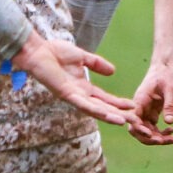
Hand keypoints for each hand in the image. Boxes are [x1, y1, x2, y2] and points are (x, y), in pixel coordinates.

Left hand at [10, 36, 137, 128]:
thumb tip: (113, 71)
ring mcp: (72, 96)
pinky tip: (108, 115)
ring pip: (94, 110)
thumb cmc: (54, 52)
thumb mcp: (82, 57)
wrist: (38, 50)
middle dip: (118, 114)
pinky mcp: (66, 94)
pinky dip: (97, 111)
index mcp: (83, 87)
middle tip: (135, 120)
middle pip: (102, 107)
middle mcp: (79, 94)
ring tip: (124, 121)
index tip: (133, 106)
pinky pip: (84, 105)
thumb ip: (97, 64)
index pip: (104, 98)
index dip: (118, 103)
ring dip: (109, 116)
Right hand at [127, 60, 172, 145]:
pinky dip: (161, 132)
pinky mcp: (152, 113)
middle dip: (150, 138)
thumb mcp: (170, 88)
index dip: (140, 130)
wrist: (165, 68)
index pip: (134, 118)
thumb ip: (169, 104)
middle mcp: (139, 107)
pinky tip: (172, 131)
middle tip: (165, 141)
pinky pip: (154, 128)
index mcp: (139, 100)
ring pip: (146, 131)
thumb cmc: (166, 75)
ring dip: (158, 138)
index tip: (151, 136)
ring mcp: (145, 111)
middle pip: (138, 129)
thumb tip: (169, 122)